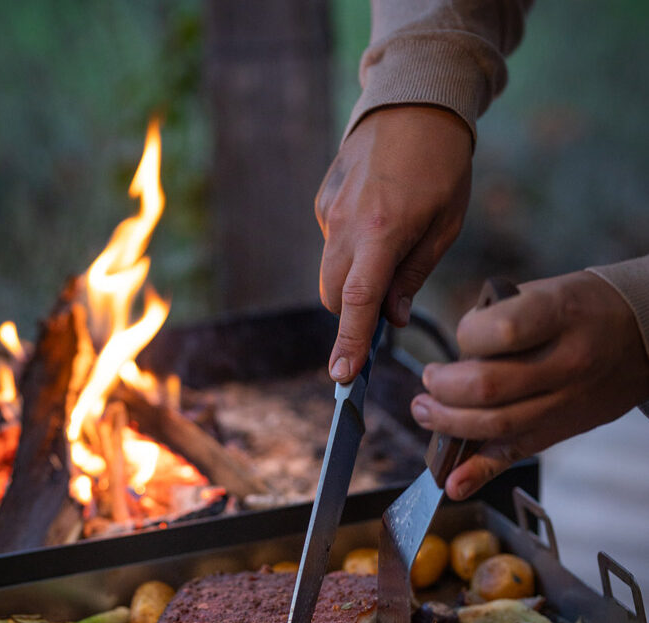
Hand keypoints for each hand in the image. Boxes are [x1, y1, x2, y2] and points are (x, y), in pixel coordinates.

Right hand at [315, 105, 471, 381]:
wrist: (414, 102)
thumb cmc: (441, 166)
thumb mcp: (444, 225)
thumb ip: (413, 276)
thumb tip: (391, 318)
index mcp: (383, 231)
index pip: (358, 301)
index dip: (350, 342)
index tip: (342, 375)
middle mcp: (346, 224)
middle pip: (333, 296)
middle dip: (352, 315)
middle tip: (384, 310)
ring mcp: (329, 212)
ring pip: (329, 273)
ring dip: (351, 284)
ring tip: (388, 254)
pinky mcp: (323, 202)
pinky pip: (331, 243)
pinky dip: (349, 252)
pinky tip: (376, 222)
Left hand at [410, 270, 648, 498]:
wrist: (644, 336)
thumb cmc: (585, 310)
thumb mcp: (547, 292)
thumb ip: (500, 319)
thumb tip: (457, 356)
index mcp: (560, 317)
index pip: (499, 332)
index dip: (466, 335)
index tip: (462, 335)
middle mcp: (564, 364)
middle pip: (488, 387)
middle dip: (444, 387)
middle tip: (429, 381)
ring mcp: (561, 404)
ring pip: (494, 425)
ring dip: (446, 422)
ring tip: (425, 410)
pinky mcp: (556, 432)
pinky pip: (512, 456)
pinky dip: (478, 474)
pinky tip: (452, 483)